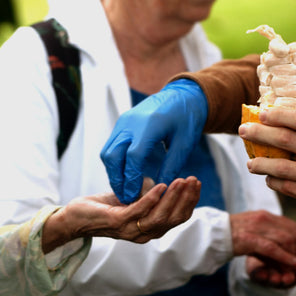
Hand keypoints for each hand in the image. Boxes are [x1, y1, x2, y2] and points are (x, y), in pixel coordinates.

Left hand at [42, 177, 200, 252]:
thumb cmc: (105, 208)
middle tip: (193, 180)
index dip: (190, 202)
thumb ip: (150, 196)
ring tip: (181, 181)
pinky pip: (139, 211)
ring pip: (159, 217)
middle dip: (186, 199)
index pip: (178, 218)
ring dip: (173, 198)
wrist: (76, 217)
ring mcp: (131, 230)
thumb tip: (166, 182)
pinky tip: (161, 185)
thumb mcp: (133, 199)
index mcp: (151, 229)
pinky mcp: (118, 223)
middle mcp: (144, 234)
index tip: (196, 183)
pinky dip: (152, 198)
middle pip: (173, 219)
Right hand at [100, 79, 207, 203]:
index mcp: (149, 126)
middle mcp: (131, 123)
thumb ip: (171, 166)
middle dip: (117, 180)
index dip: (132, 179)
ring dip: (113, 173)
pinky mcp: (122, 123)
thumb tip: (161, 190)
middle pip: (113, 155)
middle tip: (126, 199)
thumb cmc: (187, 119)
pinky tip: (125, 176)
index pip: (133, 157)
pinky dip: (115, 163)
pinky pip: (111, 146)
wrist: (182, 95)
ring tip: (125, 190)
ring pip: (108, 152)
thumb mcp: (185, 144)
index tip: (135, 197)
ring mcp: (123, 122)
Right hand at [230, 210, 295, 268]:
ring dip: (291, 256)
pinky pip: (272, 248)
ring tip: (290, 268)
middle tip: (293, 264)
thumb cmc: (233, 236)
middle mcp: (263, 218)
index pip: (291, 226)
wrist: (213, 234)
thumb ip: (269, 236)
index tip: (295, 255)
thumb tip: (285, 248)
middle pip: (291, 233)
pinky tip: (291, 264)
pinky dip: (285, 257)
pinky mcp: (249, 239)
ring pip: (285, 240)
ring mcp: (256, 227)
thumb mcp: (254, 231)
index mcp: (265, 215)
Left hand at [238, 108, 295, 223]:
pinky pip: (290, 188)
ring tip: (249, 163)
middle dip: (260, 134)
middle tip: (243, 130)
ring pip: (282, 167)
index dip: (280, 115)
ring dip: (261, 163)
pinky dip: (276, 182)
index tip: (263, 113)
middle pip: (286, 140)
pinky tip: (269, 179)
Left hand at [246, 238, 295, 287]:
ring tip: (274, 277)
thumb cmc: (288, 247)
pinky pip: (259, 277)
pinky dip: (260, 275)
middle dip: (288, 279)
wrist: (267, 246)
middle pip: (289, 280)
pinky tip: (260, 271)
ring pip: (274, 280)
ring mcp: (272, 276)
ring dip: (274, 279)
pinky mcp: (258, 275)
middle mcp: (287, 276)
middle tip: (287, 278)